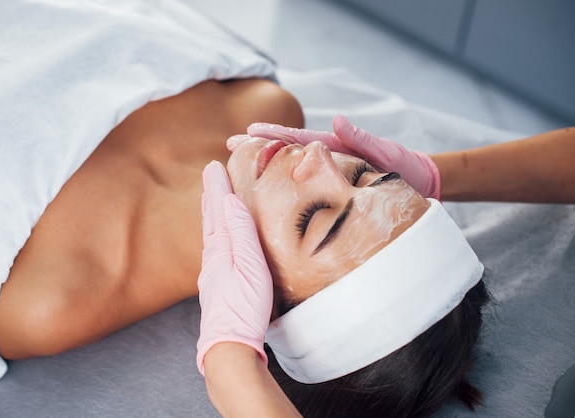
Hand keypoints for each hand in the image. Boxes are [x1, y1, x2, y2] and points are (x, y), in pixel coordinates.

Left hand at [196, 161, 273, 374]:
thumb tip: (230, 201)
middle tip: (210, 174)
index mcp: (220, 249)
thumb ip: (241, 233)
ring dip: (212, 212)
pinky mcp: (219, 285)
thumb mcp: (249, 266)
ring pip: (212, 233)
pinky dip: (217, 232)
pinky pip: (216, 248)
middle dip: (211, 195)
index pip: (217, 210)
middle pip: (210, 219)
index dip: (216, 187)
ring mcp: (213, 272)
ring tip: (212, 199)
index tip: (214, 166)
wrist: (229, 346)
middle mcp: (213, 258)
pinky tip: (221, 238)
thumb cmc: (243, 308)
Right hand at [246, 114, 440, 198]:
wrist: (421, 183)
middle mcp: (325, 162)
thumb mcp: (382, 151)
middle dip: (258, 149)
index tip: (244, 134)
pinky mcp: (333, 191)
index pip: (295, 140)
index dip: (270, 137)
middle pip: (286, 153)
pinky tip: (270, 197)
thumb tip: (335, 120)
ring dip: (267, 169)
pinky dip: (285, 189)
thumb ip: (359, 137)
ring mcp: (328, 176)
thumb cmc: (403, 166)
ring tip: (241, 170)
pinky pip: (305, 190)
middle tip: (230, 147)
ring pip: (291, 172)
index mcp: (332, 149)